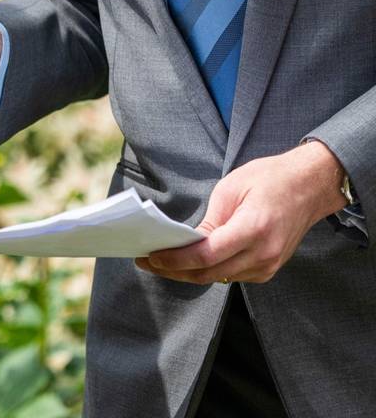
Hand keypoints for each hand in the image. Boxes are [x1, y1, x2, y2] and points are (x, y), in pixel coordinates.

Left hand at [136, 141, 346, 284]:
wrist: (311, 185)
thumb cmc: (270, 179)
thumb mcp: (231, 189)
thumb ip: (209, 220)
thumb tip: (187, 243)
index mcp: (253, 229)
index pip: (205, 256)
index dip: (174, 260)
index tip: (151, 258)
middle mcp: (263, 253)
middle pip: (208, 273)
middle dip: (173, 271)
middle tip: (146, 263)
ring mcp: (269, 265)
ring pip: (218, 278)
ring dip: (188, 273)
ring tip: (161, 263)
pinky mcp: (269, 269)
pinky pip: (231, 276)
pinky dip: (208, 271)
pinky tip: (188, 263)